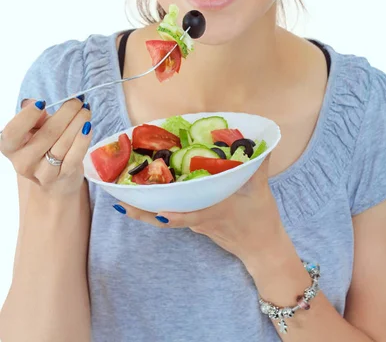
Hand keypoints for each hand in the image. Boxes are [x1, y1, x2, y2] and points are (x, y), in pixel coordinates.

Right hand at [0, 97, 91, 195]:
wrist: (54, 175)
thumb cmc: (43, 144)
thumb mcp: (35, 129)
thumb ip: (34, 116)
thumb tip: (34, 103)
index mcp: (11, 147)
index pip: (13, 133)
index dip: (26, 117)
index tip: (43, 103)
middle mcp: (23, 162)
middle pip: (47, 134)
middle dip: (66, 113)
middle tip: (77, 101)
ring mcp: (42, 173)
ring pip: (63, 145)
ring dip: (78, 123)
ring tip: (86, 110)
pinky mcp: (62, 177)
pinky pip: (74, 157)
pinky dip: (83, 140)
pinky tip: (88, 127)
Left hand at [116, 154, 284, 266]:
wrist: (262, 249)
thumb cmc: (260, 220)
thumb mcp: (261, 190)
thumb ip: (259, 163)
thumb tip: (258, 141)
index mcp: (213, 210)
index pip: (188, 215)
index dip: (170, 214)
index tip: (153, 209)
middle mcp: (199, 218)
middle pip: (166, 216)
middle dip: (141, 210)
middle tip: (118, 199)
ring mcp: (196, 222)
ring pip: (166, 217)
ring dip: (144, 210)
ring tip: (121, 201)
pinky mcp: (196, 224)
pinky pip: (174, 215)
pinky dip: (159, 208)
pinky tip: (147, 198)